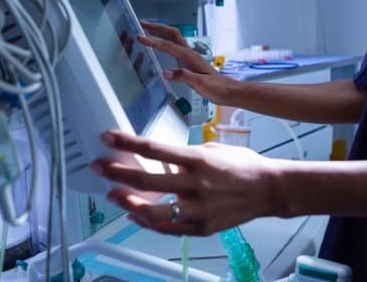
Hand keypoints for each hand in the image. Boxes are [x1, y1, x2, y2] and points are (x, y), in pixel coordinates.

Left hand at [90, 130, 277, 235]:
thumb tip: (163, 160)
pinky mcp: (203, 227)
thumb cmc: (242, 165)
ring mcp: (198, 209)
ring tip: (113, 194)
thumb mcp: (213, 149)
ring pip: (154, 211)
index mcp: (198, 160)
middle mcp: (195, 185)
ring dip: (128, 202)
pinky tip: (136, 215)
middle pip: (147, 179)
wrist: (268, 190)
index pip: (155, 149)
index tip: (108, 137)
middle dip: (117, 172)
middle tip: (98, 167)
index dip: (128, 143)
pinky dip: (149, 222)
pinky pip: (169, 228)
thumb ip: (185, 156)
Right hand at [139, 21, 236, 104]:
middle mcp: (190, 54)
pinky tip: (161, 46)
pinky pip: (175, 47)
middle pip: (172, 34)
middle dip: (157, 28)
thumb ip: (183, 76)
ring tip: (148, 30)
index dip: (153, 41)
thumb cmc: (218, 88)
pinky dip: (165, 42)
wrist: (229, 91)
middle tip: (143, 24)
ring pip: (174, 38)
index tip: (141, 37)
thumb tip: (165, 72)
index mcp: (190, 57)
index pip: (168, 46)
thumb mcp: (200, 84)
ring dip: (161, 32)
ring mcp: (190, 57)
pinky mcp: (190, 62)